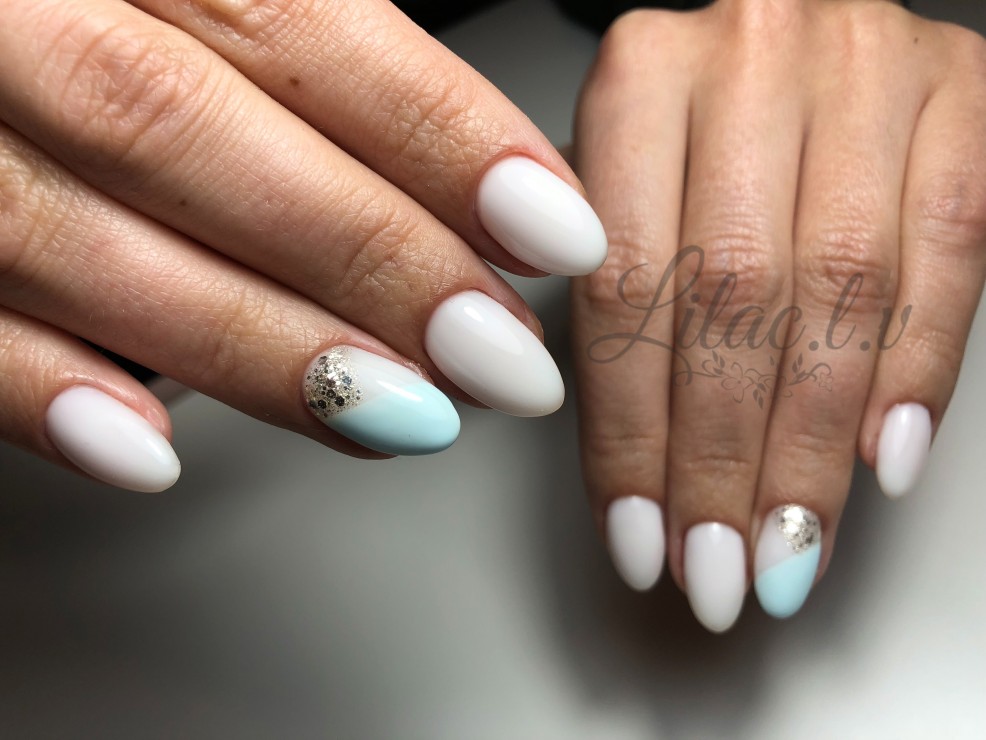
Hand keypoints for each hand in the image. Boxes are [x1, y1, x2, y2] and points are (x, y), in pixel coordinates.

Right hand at [0, 0, 606, 490]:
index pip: (292, 16)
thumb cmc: (93, 12)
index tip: (550, 227)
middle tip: (497, 354)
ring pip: (78, 234)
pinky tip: (154, 453)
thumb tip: (474, 176)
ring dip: (254, 344)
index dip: (434, 132)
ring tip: (402, 416)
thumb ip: (300, 48)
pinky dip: (44, 392)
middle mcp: (4, 7)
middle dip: (368, 256)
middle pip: (188, 130)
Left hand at [571, 0, 985, 629]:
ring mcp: (865, 66)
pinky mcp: (962, 91)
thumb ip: (624, 293)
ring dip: (811, 446)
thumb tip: (637, 469)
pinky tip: (881, 463)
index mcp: (641, 73)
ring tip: (788, 549)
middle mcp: (751, 55)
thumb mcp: (626, 182)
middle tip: (716, 570)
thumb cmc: (698, 123)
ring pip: (841, 289)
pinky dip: (914, 370)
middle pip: (733, 298)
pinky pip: (950, 250)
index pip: (627, 286)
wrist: (794, 28)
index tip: (638, 535)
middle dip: (722, 460)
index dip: (631, 431)